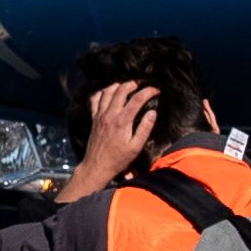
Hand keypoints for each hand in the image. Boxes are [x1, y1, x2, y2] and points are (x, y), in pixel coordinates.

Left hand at [61, 82, 157, 200]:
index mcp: (122, 121)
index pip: (137, 99)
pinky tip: (108, 92)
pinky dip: (102, 92)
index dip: (148, 91)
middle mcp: (110, 114)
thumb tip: (153, 112)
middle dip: (133, 84)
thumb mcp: (136, 147)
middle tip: (142, 83)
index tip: (156, 90)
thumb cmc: (118, 159)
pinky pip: (95, 100)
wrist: (97, 166)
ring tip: (127, 85)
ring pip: (107, 92)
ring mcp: (100, 115)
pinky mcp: (93, 118)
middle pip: (121, 90)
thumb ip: (145, 128)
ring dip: (118, 85)